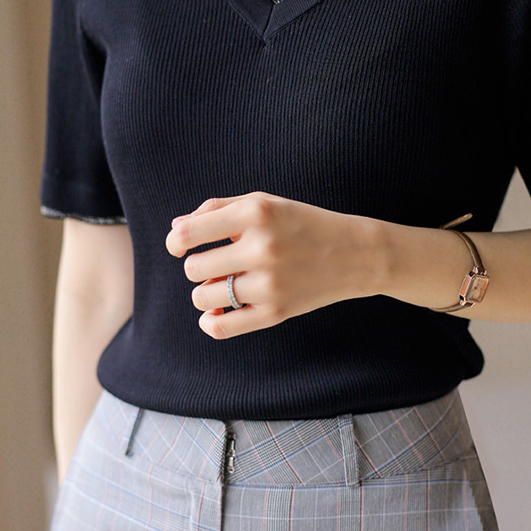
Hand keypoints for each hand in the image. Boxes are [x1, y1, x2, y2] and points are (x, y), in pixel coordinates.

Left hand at [165, 191, 383, 338]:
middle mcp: (263, 247)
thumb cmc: (302, 224)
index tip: (179, 245)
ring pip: (203, 297)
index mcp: (257, 213)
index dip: (176, 241)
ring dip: (204, 292)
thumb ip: (217, 209)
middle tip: (216, 265)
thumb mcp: (264, 203)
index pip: (189, 233)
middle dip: (197, 266)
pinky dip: (210, 322)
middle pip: (193, 268)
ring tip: (222, 285)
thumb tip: (176, 229)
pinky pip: (222, 327)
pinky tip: (216, 312)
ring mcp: (270, 283)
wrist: (355, 254)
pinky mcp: (276, 313)